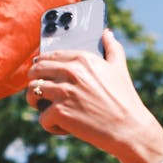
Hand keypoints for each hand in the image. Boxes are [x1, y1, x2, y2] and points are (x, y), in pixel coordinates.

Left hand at [27, 31, 162, 162]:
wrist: (130, 129)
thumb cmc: (125, 100)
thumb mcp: (120, 69)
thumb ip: (112, 48)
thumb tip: (107, 33)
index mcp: (82, 59)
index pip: (49, 56)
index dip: (42, 66)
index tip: (42, 74)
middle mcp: (70, 72)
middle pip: (35, 71)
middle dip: (35, 81)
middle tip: (41, 93)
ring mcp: (63, 92)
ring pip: (32, 92)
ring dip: (36, 102)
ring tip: (47, 109)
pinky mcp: (60, 112)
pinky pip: (42, 118)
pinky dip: (51, 125)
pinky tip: (63, 127)